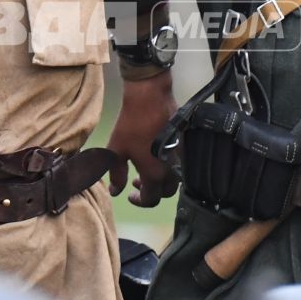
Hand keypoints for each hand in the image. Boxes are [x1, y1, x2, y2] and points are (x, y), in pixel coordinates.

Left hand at [108, 74, 179, 207]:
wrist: (150, 98)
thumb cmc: (131, 124)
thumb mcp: (116, 150)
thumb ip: (116, 174)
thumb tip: (115, 191)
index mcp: (155, 174)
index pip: (151, 200)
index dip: (139, 201)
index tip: (130, 195)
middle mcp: (172, 169)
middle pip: (166, 192)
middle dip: (152, 191)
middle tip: (137, 181)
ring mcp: (181, 157)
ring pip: (174, 179)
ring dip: (160, 180)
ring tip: (145, 169)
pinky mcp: (185, 145)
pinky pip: (179, 164)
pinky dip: (168, 167)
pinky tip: (155, 156)